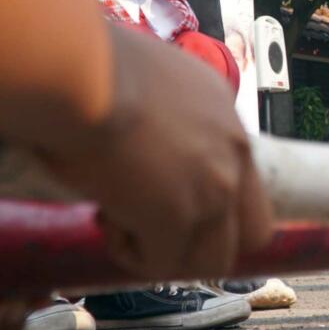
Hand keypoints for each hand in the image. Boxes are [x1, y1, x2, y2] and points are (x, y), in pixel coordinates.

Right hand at [36, 25, 273, 279]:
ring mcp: (212, 189)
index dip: (209, 202)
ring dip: (167, 253)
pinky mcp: (176, 219)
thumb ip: (163, 112)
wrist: (75, 71)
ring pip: (212, 261)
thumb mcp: (150, 79)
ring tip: (121, 220)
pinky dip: (129, 251)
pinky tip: (104, 217)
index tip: (162, 192)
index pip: (245, 181)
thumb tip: (137, 129)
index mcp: (226, 115)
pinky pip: (160, 264)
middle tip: (153, 223)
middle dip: (203, 241)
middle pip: (253, 234)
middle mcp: (233, 153)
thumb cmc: (89, 65)